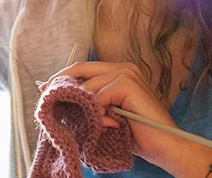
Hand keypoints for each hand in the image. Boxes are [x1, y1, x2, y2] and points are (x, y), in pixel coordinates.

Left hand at [55, 61, 195, 173]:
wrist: (166, 145)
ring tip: (100, 125)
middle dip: (61, 82)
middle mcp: (123, 67)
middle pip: (81, 68)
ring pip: (88, 87)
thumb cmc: (139, 134)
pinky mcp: (126, 83)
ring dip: (87, 109)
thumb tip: (62, 96)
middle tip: (45, 94)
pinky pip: (97, 97)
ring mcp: (126, 73)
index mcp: (119, 71)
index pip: (84, 68)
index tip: (46, 87)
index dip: (63, 76)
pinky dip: (98, 113)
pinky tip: (109, 124)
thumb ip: (92, 101)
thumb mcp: (108, 113)